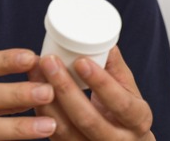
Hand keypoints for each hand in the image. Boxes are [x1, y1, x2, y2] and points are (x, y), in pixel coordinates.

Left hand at [28, 46, 154, 139]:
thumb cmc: (125, 114)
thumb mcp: (129, 91)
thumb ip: (115, 68)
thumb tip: (105, 39)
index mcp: (138, 121)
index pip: (121, 104)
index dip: (101, 83)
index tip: (80, 60)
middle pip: (87, 119)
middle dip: (65, 88)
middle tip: (49, 61)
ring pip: (64, 129)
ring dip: (46, 99)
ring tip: (35, 71)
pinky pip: (51, 134)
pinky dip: (40, 110)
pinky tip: (31, 89)